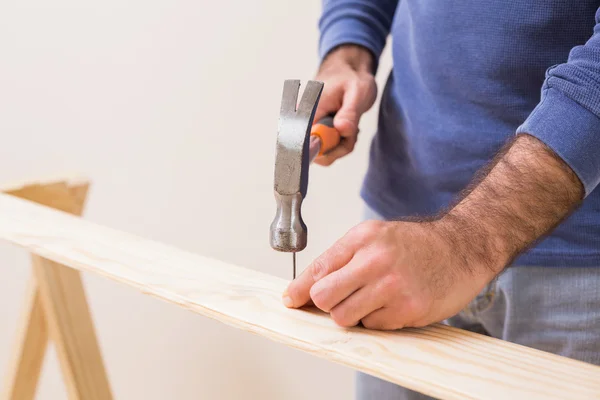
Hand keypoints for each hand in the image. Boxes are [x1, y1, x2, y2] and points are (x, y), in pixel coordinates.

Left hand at [282, 218, 498, 329]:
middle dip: (326, 303)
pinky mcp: (408, 310)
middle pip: (323, 297)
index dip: (300, 288)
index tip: (291, 299)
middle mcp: (375, 261)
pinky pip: (372, 326)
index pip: (318, 268)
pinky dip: (378, 320)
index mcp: (363, 238)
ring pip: (344, 317)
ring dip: (353, 313)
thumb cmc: (415, 245)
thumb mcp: (375, 236)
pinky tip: (394, 303)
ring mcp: (392, 287)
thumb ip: (342, 258)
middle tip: (342, 298)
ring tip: (373, 299)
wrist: (461, 248)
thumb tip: (308, 287)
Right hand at [313, 45, 376, 165]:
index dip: (324, 149)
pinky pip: (327, 150)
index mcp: (308, 110)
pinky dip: (340, 142)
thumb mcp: (358, 92)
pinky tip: (344, 126)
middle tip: (352, 128)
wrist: (346, 72)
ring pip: (324, 155)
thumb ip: (350, 112)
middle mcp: (302, 122)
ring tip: (350, 124)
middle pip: (317, 154)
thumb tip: (342, 130)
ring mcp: (307, 129)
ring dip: (342, 144)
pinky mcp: (313, 133)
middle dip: (340, 146)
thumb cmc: (351, 79)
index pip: (305, 143)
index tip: (340, 139)